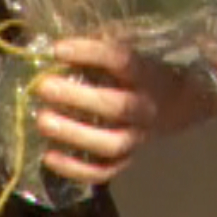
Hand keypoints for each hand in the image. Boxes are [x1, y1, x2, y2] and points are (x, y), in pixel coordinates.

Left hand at [33, 37, 216, 186]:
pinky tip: (48, 156)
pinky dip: (75, 168)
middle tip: (43, 87)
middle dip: (77, 98)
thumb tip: (49, 44)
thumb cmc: (134, 72)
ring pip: (110, 144)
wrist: (174, 104)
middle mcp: (144, 108)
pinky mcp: (125, 160)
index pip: (122, 60)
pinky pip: (103, 171)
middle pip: (116, 107)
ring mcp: (136, 137)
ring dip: (74, 134)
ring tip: (42, 121)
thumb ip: (96, 47)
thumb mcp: (126, 51)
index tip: (57, 49)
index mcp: (144, 74)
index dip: (91, 53)